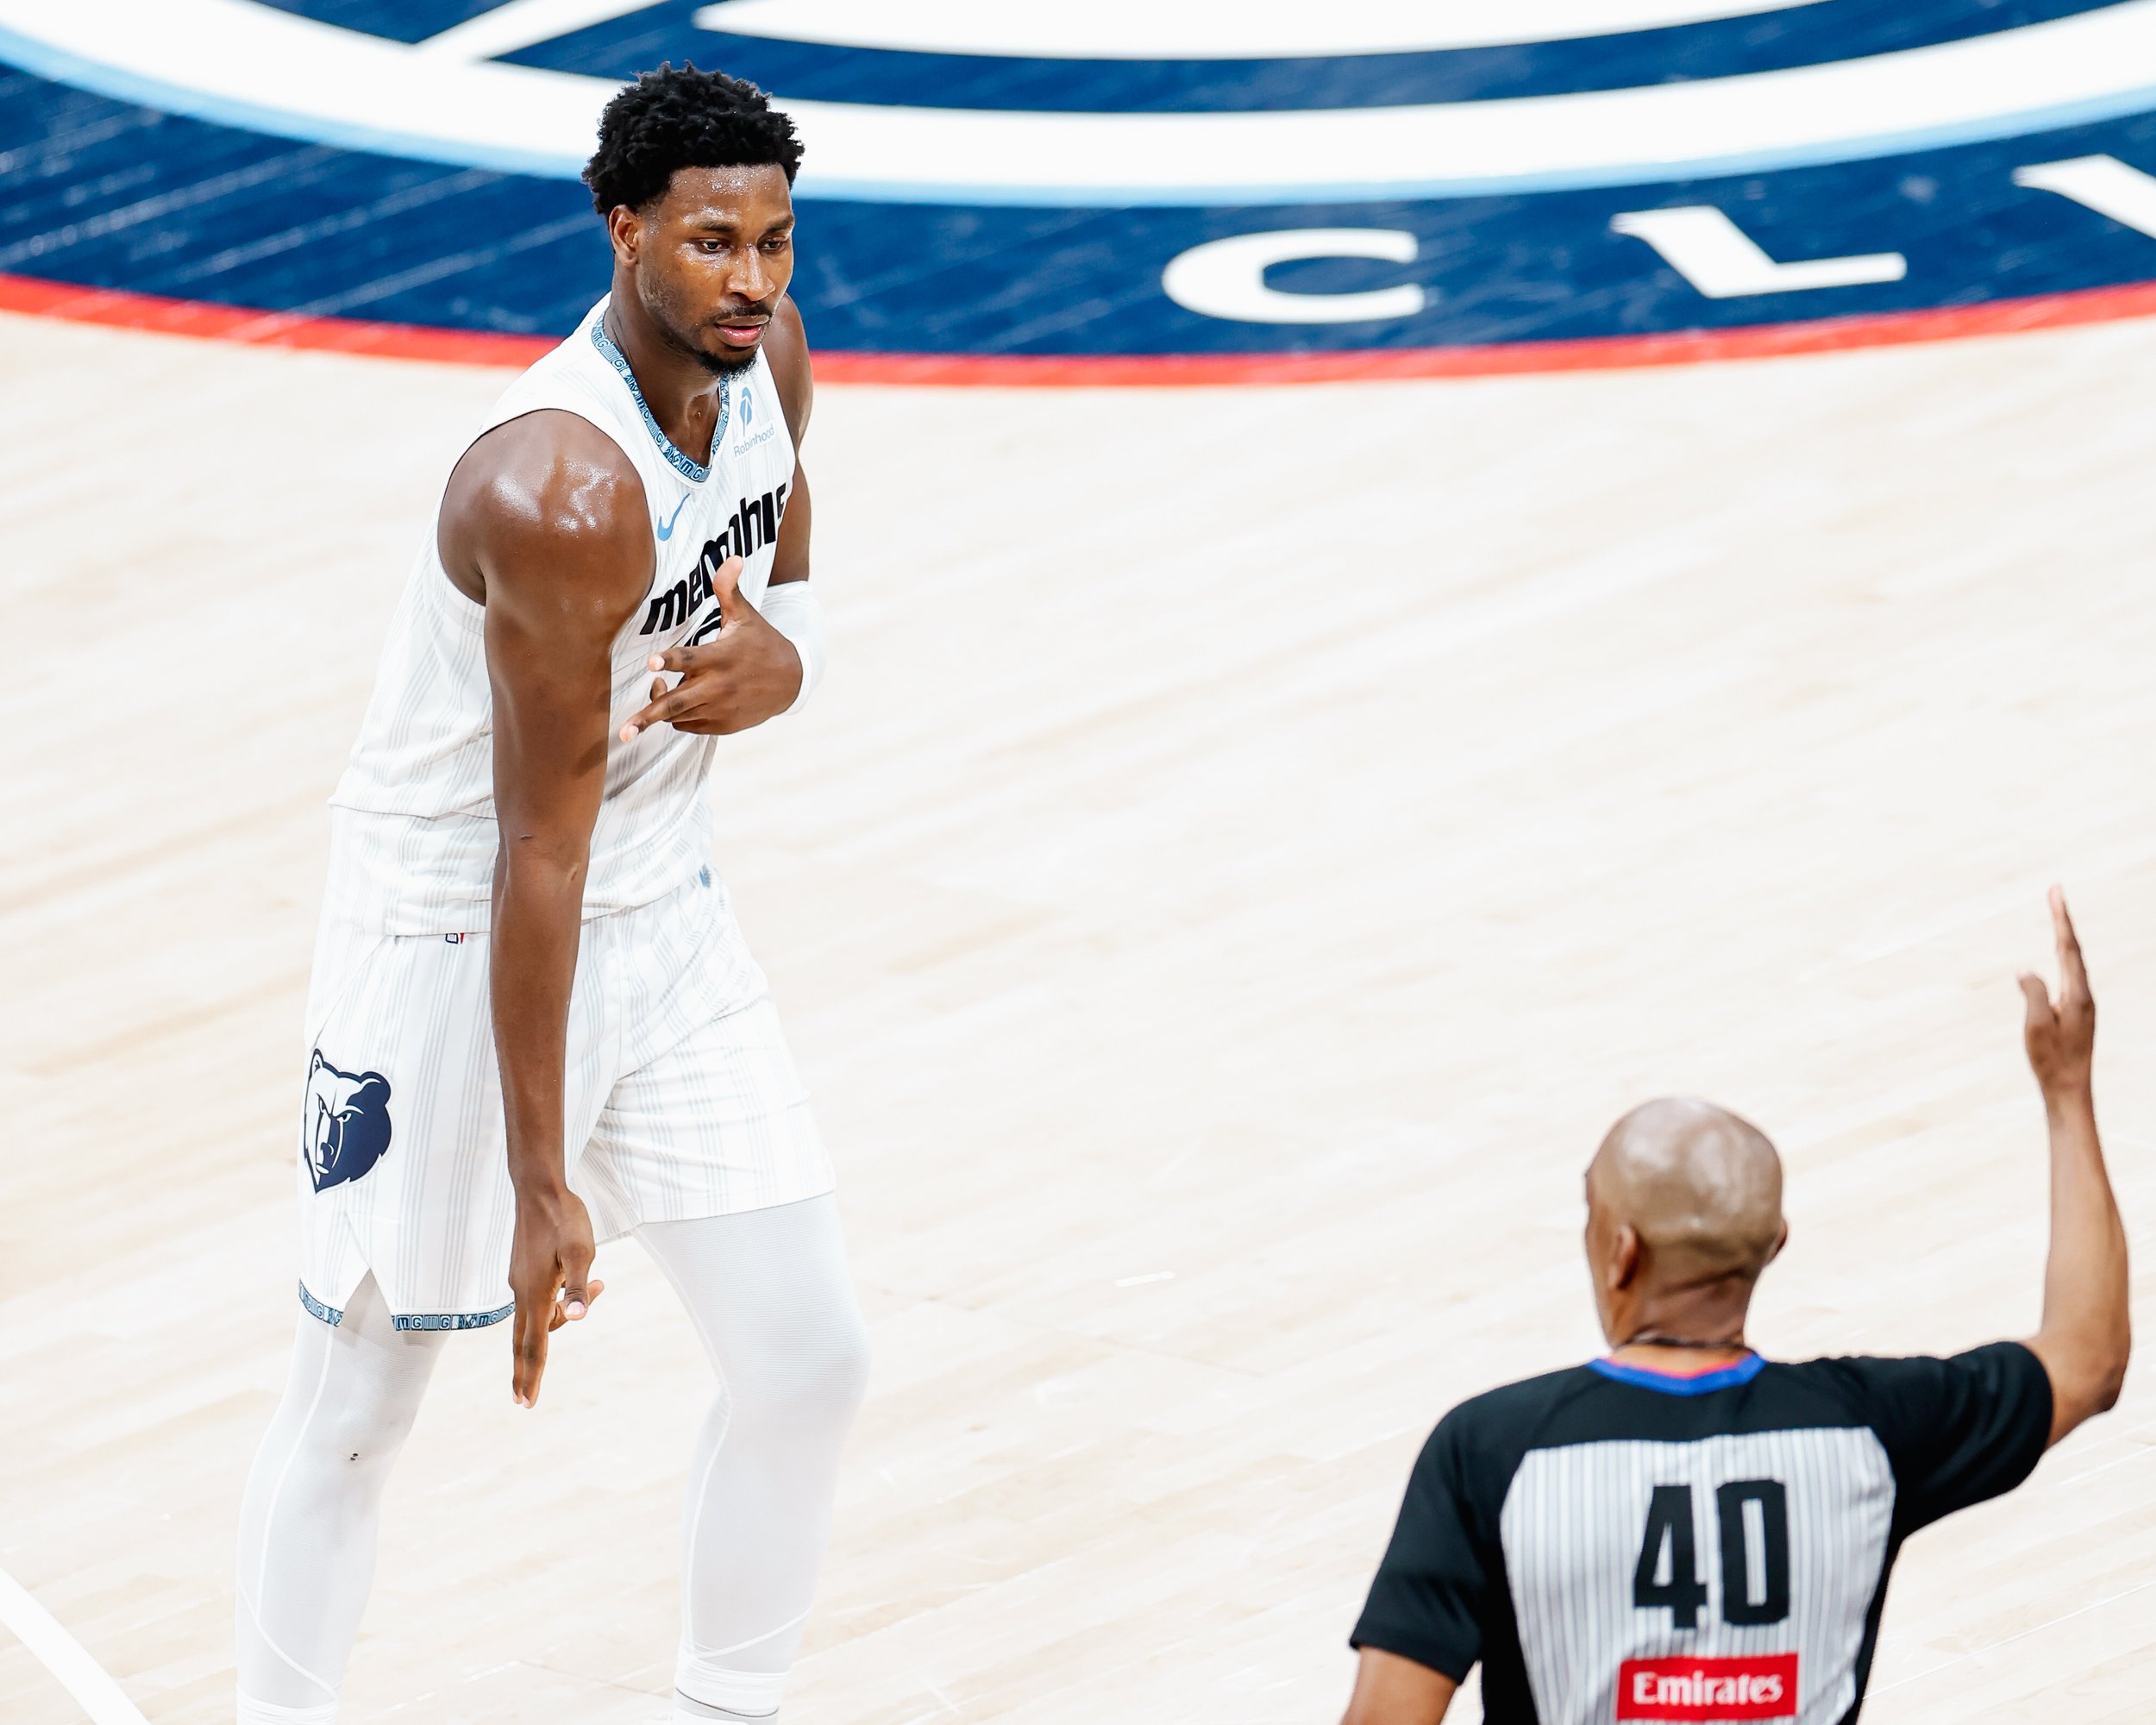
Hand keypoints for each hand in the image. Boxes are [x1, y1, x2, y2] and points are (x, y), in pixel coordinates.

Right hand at [507, 1185, 603, 1406]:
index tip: (525, 1403)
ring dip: (564, 1314)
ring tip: (600, 1283)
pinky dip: (559, 1298)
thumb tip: (576, 1318)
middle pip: (523, 1341)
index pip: (534, 1345)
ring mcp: (520, 1280)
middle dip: (525, 1370)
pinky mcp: (524, 1269)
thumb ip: (578, 1286)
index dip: (531, 1375)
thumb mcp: (580, 1250)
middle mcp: (522, 1292)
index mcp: (535, 1294)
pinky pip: (539, 1296)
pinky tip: (585, 1276)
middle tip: (523, 1400)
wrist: (539, 1189)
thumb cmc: (563, 1219)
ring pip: (539, 1314)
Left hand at [619, 557, 802, 739]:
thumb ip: (728, 590)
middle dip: (648, 716)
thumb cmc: (762, 643)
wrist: (791, 681)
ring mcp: (720, 709)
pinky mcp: (723, 724)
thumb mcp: (746, 616)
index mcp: (720, 657)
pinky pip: (690, 726)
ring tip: (655, 692)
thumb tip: (731, 557)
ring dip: (661, 709)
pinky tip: (679, 702)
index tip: (651, 663)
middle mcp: (718, 686)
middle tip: (624, 731)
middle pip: (676, 703)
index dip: (669, 661)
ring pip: (679, 716)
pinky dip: (678, 718)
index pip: (689, 659)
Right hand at [2019, 885, 2094, 1102]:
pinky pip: (2069, 975)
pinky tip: (2060, 957)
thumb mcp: (2037, 1026)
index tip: (2056, 892)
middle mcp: (2084, 995)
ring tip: (2059, 916)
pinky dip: (2063, 956)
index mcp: (2076, 994)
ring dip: (2064, 936)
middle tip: (2056, 892)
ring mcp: (2082, 1004)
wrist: (2070, 1090)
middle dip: (2063, 920)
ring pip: (2073, 962)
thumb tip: (2026, 969)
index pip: (2067, 948)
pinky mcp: (2077, 1013)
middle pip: (2073, 949)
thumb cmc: (2051, 1061)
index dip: (2061, 918)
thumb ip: (2034, 993)